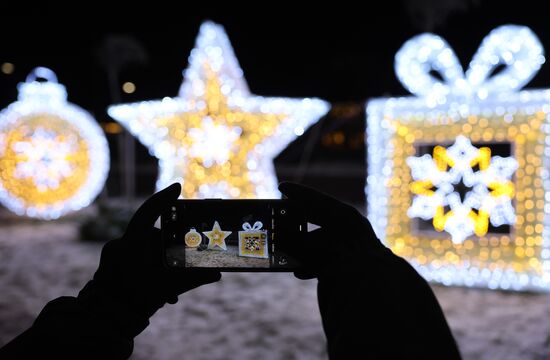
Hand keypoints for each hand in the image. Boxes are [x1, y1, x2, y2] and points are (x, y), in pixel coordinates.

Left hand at [79, 183, 220, 325]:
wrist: (105, 322)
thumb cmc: (136, 301)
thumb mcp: (168, 287)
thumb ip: (194, 279)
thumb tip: (216, 273)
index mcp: (132, 242)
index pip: (148, 211)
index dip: (164, 198)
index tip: (178, 188)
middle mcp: (120, 244)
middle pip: (152, 236)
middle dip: (168, 249)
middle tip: (182, 257)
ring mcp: (113, 255)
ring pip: (143, 251)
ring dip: (159, 264)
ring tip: (171, 285)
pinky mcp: (110, 266)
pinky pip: (134, 260)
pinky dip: (147, 269)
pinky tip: (160, 290)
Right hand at [278, 181, 386, 279]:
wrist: (372, 289)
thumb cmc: (343, 262)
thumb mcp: (314, 248)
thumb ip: (296, 242)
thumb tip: (279, 238)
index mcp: (344, 217)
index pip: (317, 200)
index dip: (298, 193)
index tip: (282, 187)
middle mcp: (350, 227)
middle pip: (319, 220)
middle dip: (299, 225)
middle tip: (281, 221)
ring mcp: (353, 245)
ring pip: (322, 242)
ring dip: (303, 248)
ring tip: (285, 253)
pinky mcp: (354, 263)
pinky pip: (329, 258)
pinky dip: (313, 263)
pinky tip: (299, 272)